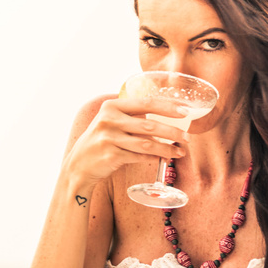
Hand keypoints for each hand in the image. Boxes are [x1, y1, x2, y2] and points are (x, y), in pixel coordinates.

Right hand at [62, 97, 189, 186]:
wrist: (79, 164)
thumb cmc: (102, 140)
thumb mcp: (112, 121)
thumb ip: (133, 117)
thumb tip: (166, 118)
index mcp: (112, 106)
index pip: (146, 103)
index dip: (168, 107)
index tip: (185, 111)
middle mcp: (109, 120)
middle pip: (149, 125)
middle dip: (172, 132)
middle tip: (187, 137)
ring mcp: (109, 138)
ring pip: (147, 144)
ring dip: (167, 149)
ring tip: (180, 152)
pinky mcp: (111, 156)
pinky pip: (139, 157)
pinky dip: (153, 158)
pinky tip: (163, 158)